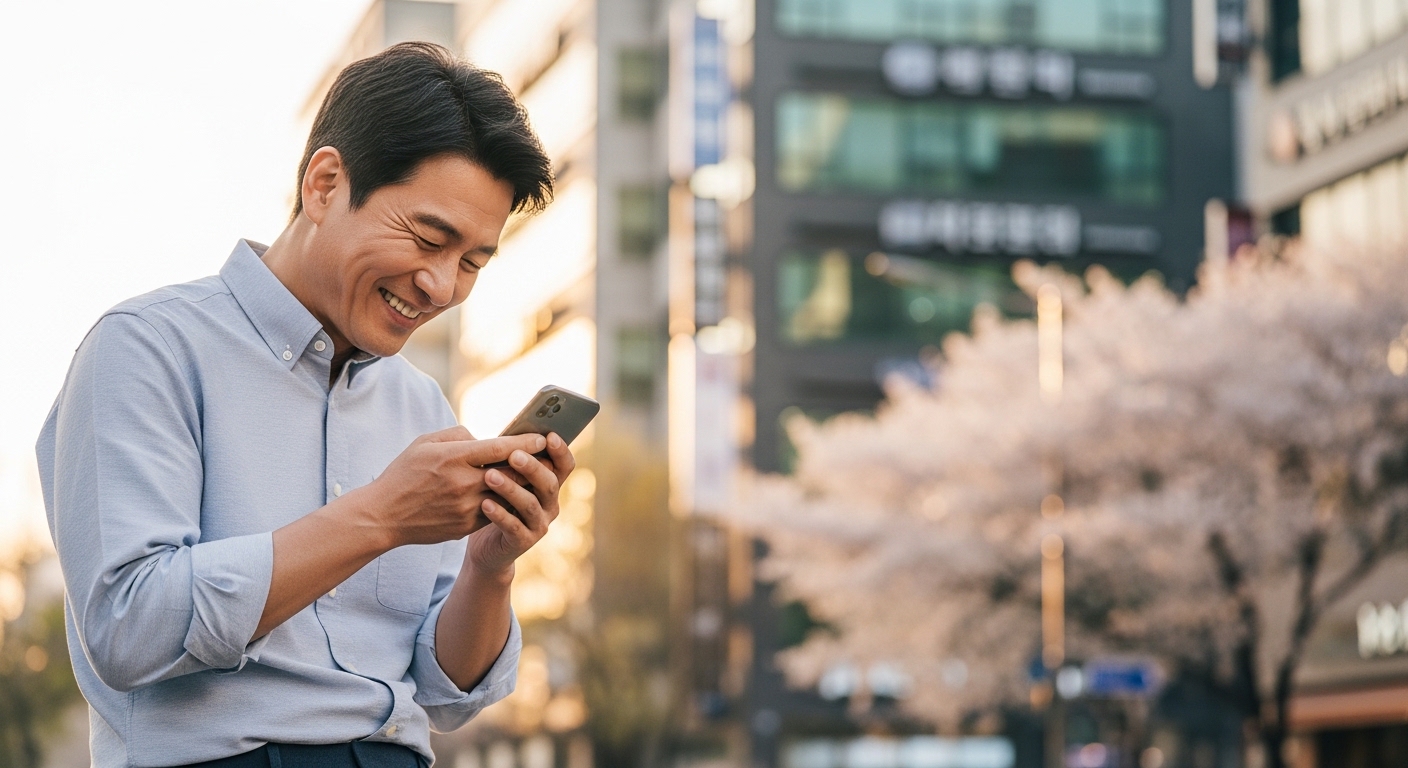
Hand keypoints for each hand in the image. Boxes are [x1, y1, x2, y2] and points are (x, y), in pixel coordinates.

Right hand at [362, 426, 547, 547]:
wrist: (383, 516)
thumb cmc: (404, 473)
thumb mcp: (425, 442)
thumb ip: (459, 435)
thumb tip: (486, 440)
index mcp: (453, 457)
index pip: (499, 448)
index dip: (524, 442)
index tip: (542, 437)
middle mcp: (463, 483)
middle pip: (510, 472)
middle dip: (531, 464)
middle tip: (548, 456)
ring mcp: (466, 508)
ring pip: (506, 495)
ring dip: (521, 485)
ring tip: (536, 475)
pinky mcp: (465, 526)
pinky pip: (494, 511)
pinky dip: (504, 502)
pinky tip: (512, 495)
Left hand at [469, 432, 576, 577]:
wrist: (487, 547)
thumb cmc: (496, 503)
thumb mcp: (506, 479)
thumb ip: (511, 461)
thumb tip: (509, 434)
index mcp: (549, 485)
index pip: (564, 466)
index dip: (561, 451)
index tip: (549, 436)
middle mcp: (550, 504)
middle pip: (549, 483)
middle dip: (532, 467)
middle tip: (513, 455)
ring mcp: (539, 524)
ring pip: (530, 504)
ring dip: (511, 489)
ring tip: (489, 476)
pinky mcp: (523, 542)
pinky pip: (514, 527)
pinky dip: (500, 514)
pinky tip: (485, 503)